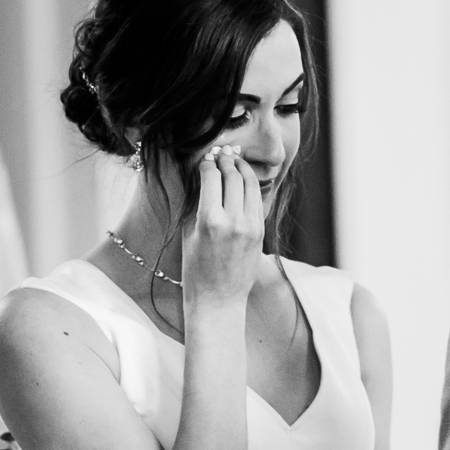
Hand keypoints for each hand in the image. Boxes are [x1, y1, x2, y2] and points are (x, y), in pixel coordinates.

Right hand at [182, 145, 264, 304]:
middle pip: (233, 176)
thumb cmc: (196, 268)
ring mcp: (250, 226)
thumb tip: (203, 176)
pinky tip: (245, 179)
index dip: (207, 162)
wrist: (218, 298)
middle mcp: (233, 221)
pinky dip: (251, 186)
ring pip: (250, 185)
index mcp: (209, 219)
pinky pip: (257, 201)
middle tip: (222, 151)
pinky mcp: (260, 233)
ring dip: (242, 168)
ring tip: (235, 159)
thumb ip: (198, 203)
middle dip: (226, 159)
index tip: (205, 157)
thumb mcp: (189, 232)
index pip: (211, 176)